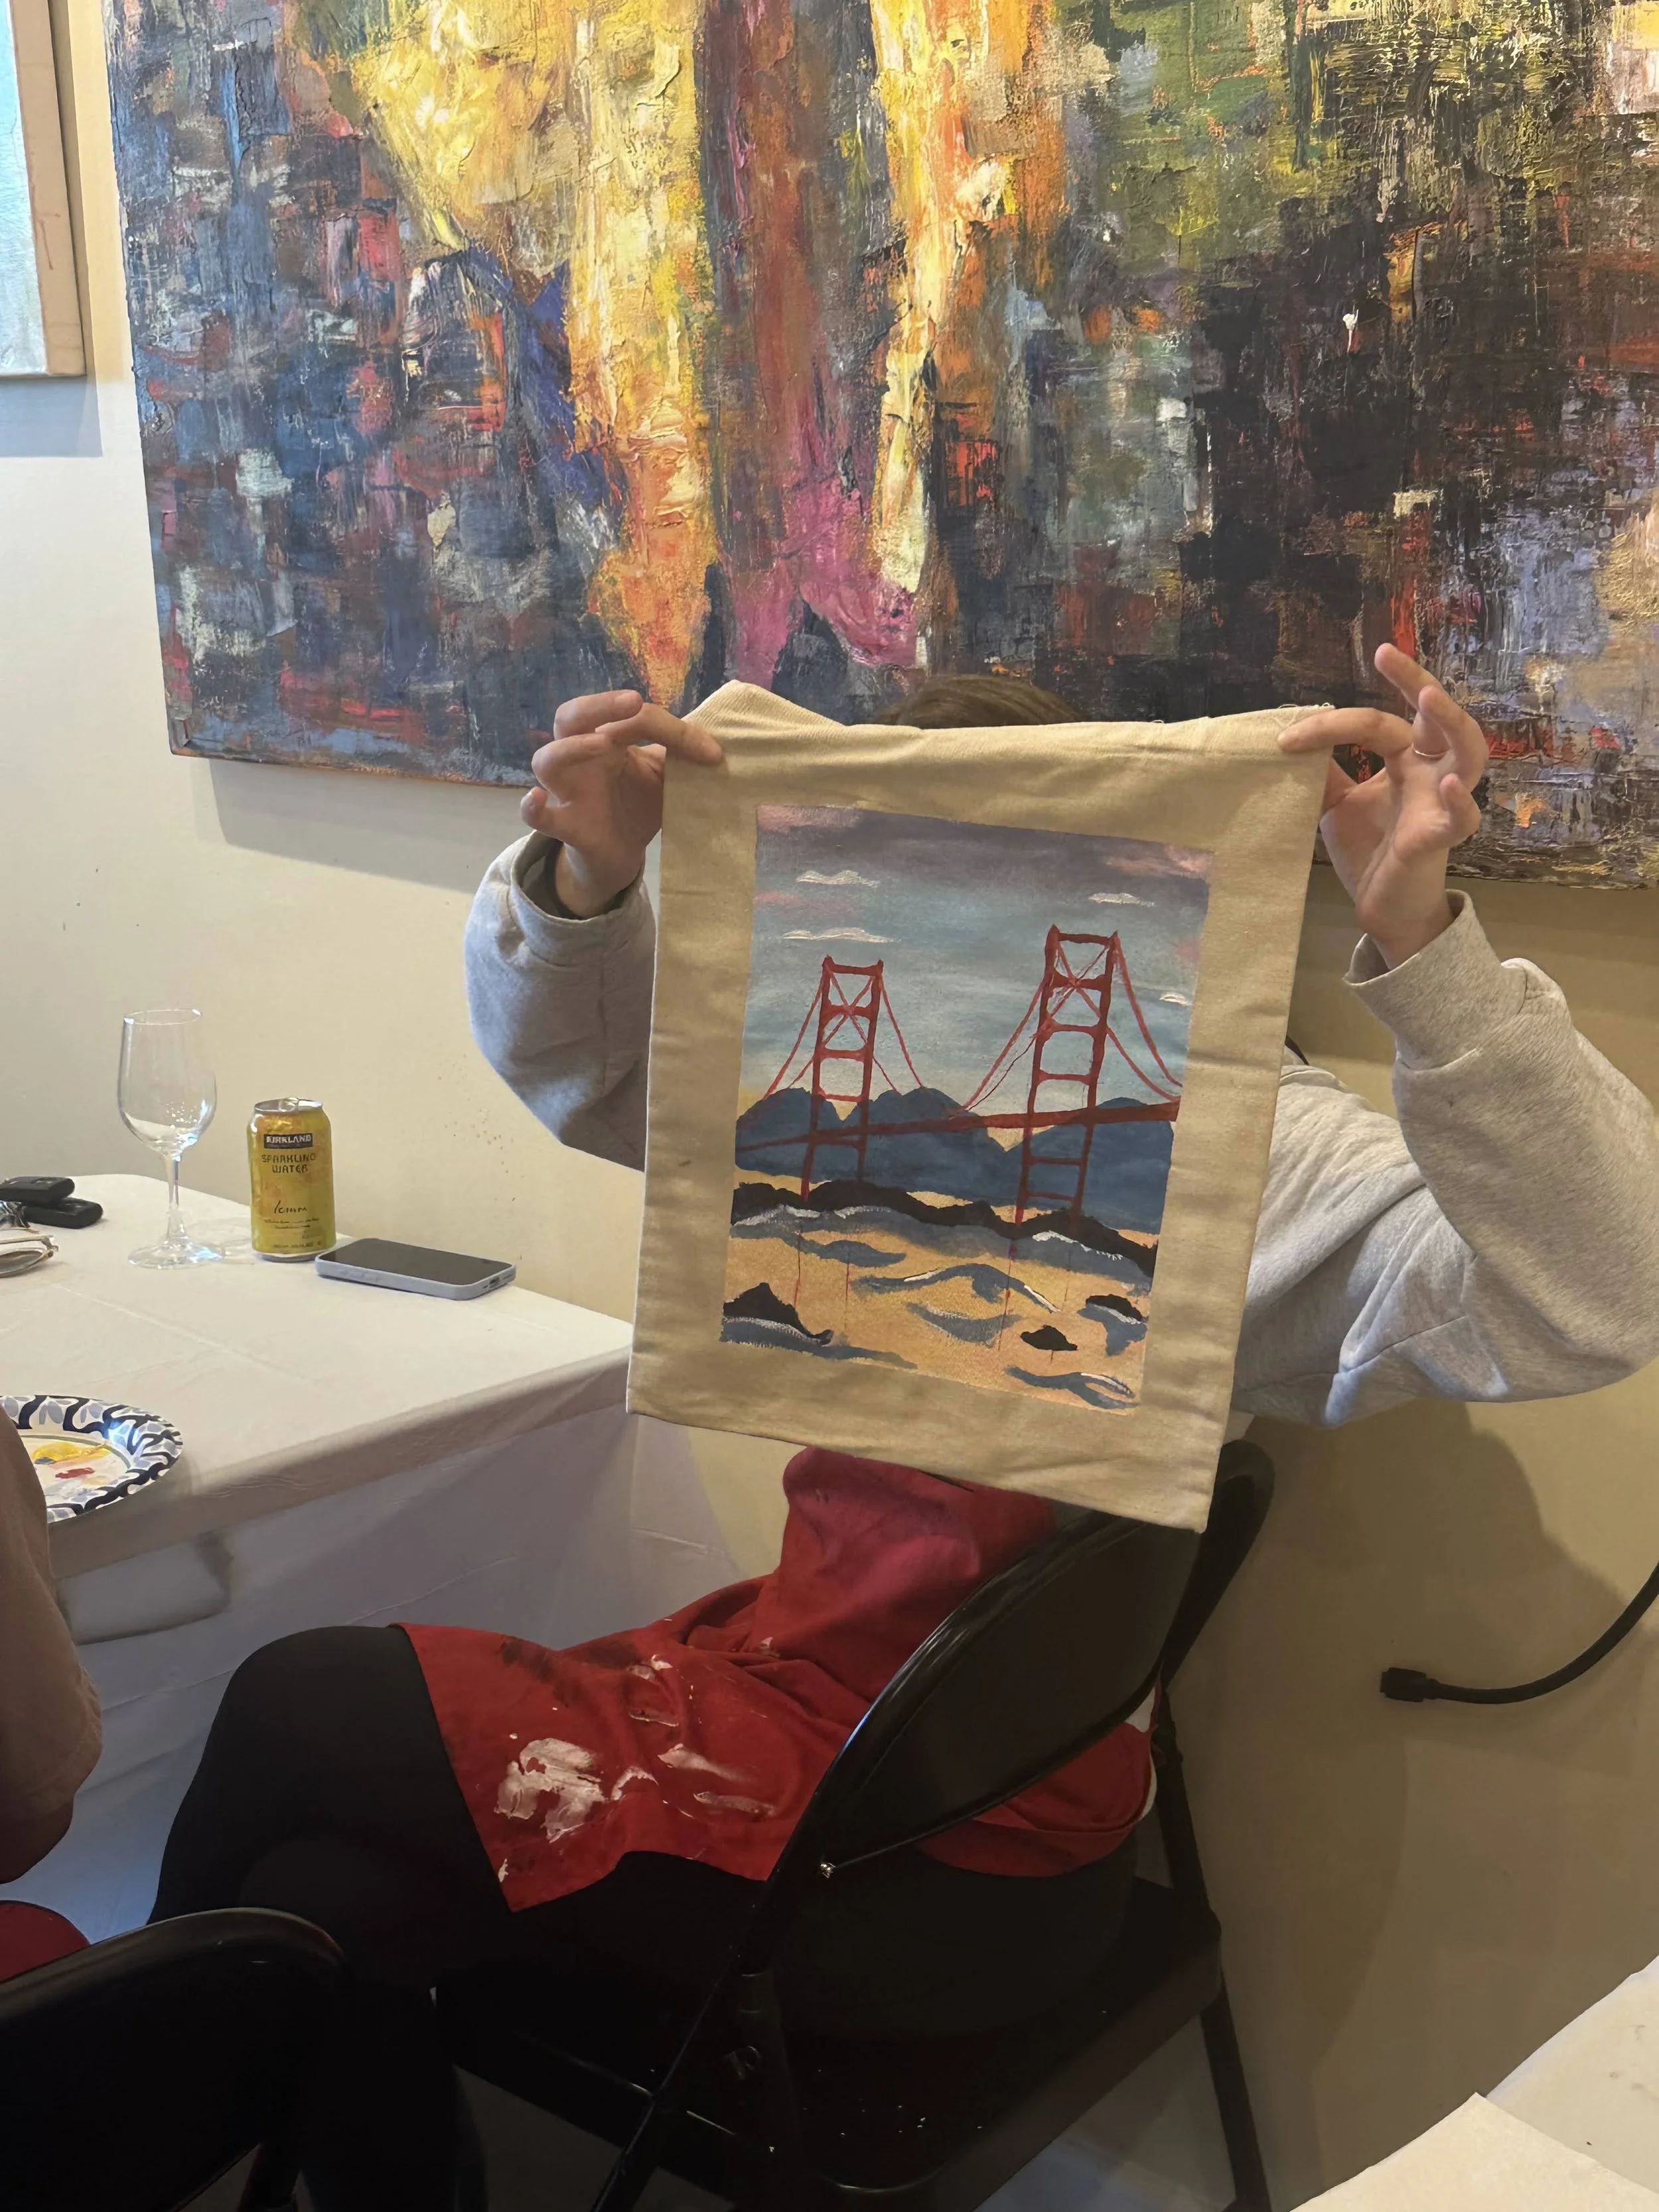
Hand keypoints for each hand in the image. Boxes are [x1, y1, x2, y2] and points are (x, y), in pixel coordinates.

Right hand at [521, 692, 722, 916]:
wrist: (622, 852)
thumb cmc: (639, 803)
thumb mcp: (665, 776)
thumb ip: (680, 756)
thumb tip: (716, 746)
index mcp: (606, 737)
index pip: (630, 718)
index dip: (671, 729)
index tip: (710, 752)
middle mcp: (581, 756)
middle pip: (571, 715)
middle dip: (599, 704)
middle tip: (633, 702)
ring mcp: (568, 789)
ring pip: (547, 759)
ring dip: (572, 748)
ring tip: (602, 745)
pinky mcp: (564, 825)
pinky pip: (537, 815)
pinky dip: (531, 807)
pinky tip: (536, 799)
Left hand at [1279, 645, 1488, 967]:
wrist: (1381, 907)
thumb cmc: (1368, 849)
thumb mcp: (1335, 804)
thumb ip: (1324, 771)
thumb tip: (1289, 739)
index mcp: (1405, 759)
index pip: (1378, 722)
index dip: (1333, 723)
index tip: (1287, 736)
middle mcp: (1429, 772)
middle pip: (1436, 717)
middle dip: (1416, 680)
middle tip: (1386, 654)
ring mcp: (1441, 803)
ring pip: (1468, 752)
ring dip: (1452, 722)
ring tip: (1428, 699)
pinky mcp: (1440, 839)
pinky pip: (1463, 818)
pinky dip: (1459, 801)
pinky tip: (1447, 786)